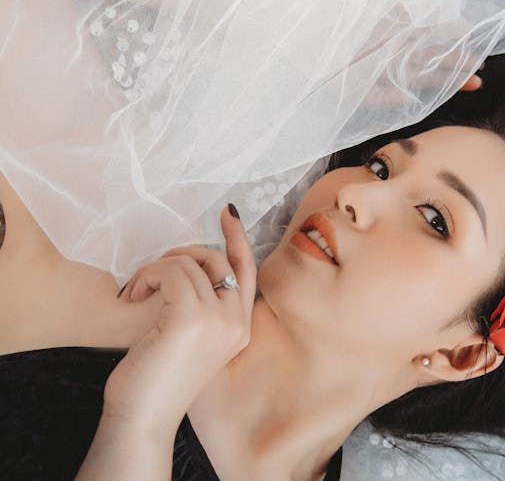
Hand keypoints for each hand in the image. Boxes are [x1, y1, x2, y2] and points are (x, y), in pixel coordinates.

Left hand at [103, 205, 255, 433]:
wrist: (143, 416)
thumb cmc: (158, 378)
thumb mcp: (190, 337)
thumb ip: (202, 304)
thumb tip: (190, 261)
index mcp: (240, 327)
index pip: (246, 271)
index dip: (237, 238)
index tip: (227, 212)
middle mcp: (237, 321)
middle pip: (216, 259)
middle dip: (181, 254)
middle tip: (154, 272)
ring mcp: (218, 319)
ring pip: (188, 264)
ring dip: (156, 270)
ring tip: (137, 292)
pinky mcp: (192, 317)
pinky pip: (171, 272)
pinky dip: (148, 276)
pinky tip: (135, 296)